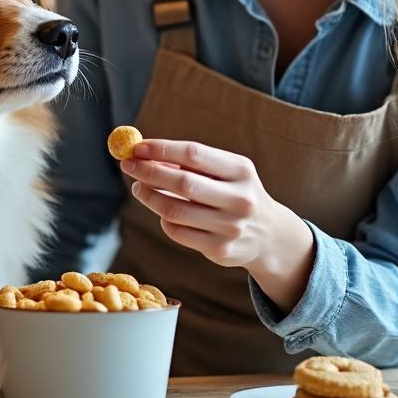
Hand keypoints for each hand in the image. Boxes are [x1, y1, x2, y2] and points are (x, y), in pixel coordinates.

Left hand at [119, 139, 315, 309]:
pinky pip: (178, 232)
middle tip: (128, 166)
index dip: (162, 149)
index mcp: (241, 170)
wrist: (269, 235)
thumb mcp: (226, 172)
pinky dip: (165, 220)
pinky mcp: (221, 250)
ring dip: (149, 197)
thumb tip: (144, 154)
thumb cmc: (235, 193)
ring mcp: (231, 227)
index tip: (137, 147)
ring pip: (175, 211)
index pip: (194, 154)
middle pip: (183, 183)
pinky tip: (164, 212)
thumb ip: (190, 164)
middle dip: (149, 172)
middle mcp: (240, 199)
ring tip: (139, 187)